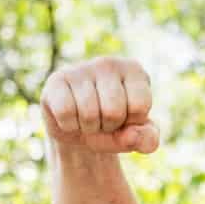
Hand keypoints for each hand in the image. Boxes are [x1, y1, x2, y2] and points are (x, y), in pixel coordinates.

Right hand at [41, 57, 160, 154]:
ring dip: (89, 128)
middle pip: (113, 111)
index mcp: (134, 71)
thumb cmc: (114, 127)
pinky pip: (65, 112)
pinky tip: (70, 117)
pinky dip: (69, 125)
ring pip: (88, 114)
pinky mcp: (56, 80)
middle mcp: (108, 63)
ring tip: (88, 119)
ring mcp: (81, 68)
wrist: (79, 129)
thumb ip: (148, 140)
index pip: (140, 106)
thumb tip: (132, 136)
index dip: (132, 122)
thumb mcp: (137, 137)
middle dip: (109, 126)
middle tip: (104, 120)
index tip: (126, 117)